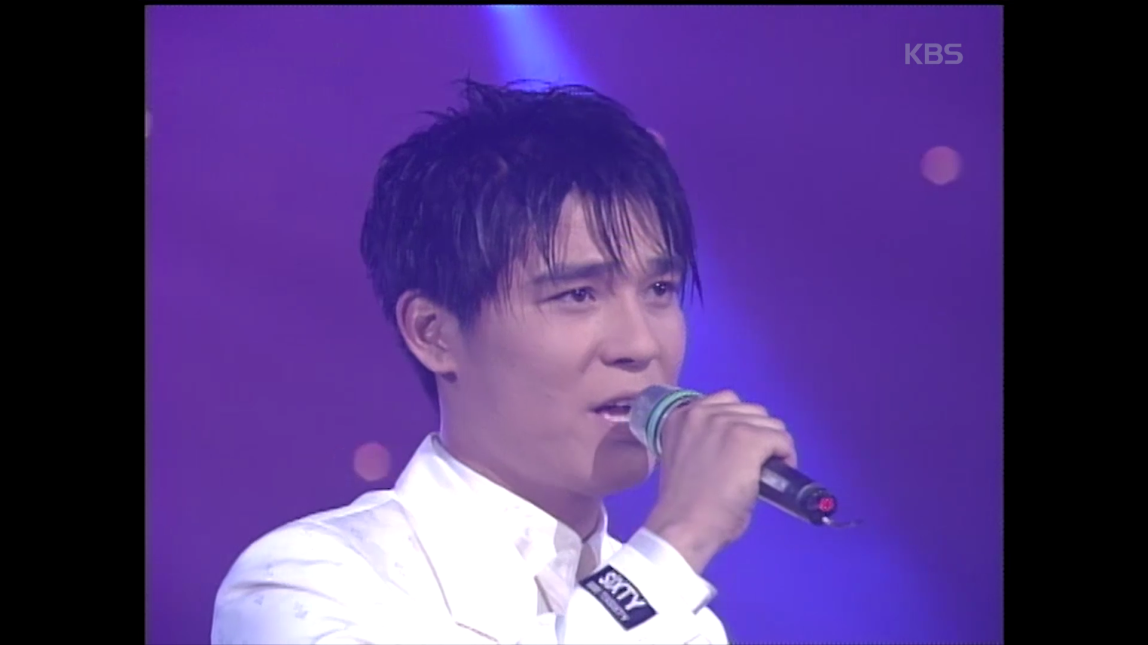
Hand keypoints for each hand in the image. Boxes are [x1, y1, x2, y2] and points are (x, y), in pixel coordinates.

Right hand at [642, 390, 795, 573]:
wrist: (684, 527)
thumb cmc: (683, 505)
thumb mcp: (686, 458)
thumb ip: (705, 442)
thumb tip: (734, 448)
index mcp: (682, 416)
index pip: (725, 403)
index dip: (738, 426)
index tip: (739, 450)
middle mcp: (702, 412)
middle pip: (751, 411)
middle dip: (757, 435)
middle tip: (754, 464)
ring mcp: (727, 424)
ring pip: (770, 423)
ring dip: (771, 445)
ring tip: (766, 470)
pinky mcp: (749, 439)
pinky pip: (782, 439)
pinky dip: (786, 456)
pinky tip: (778, 475)